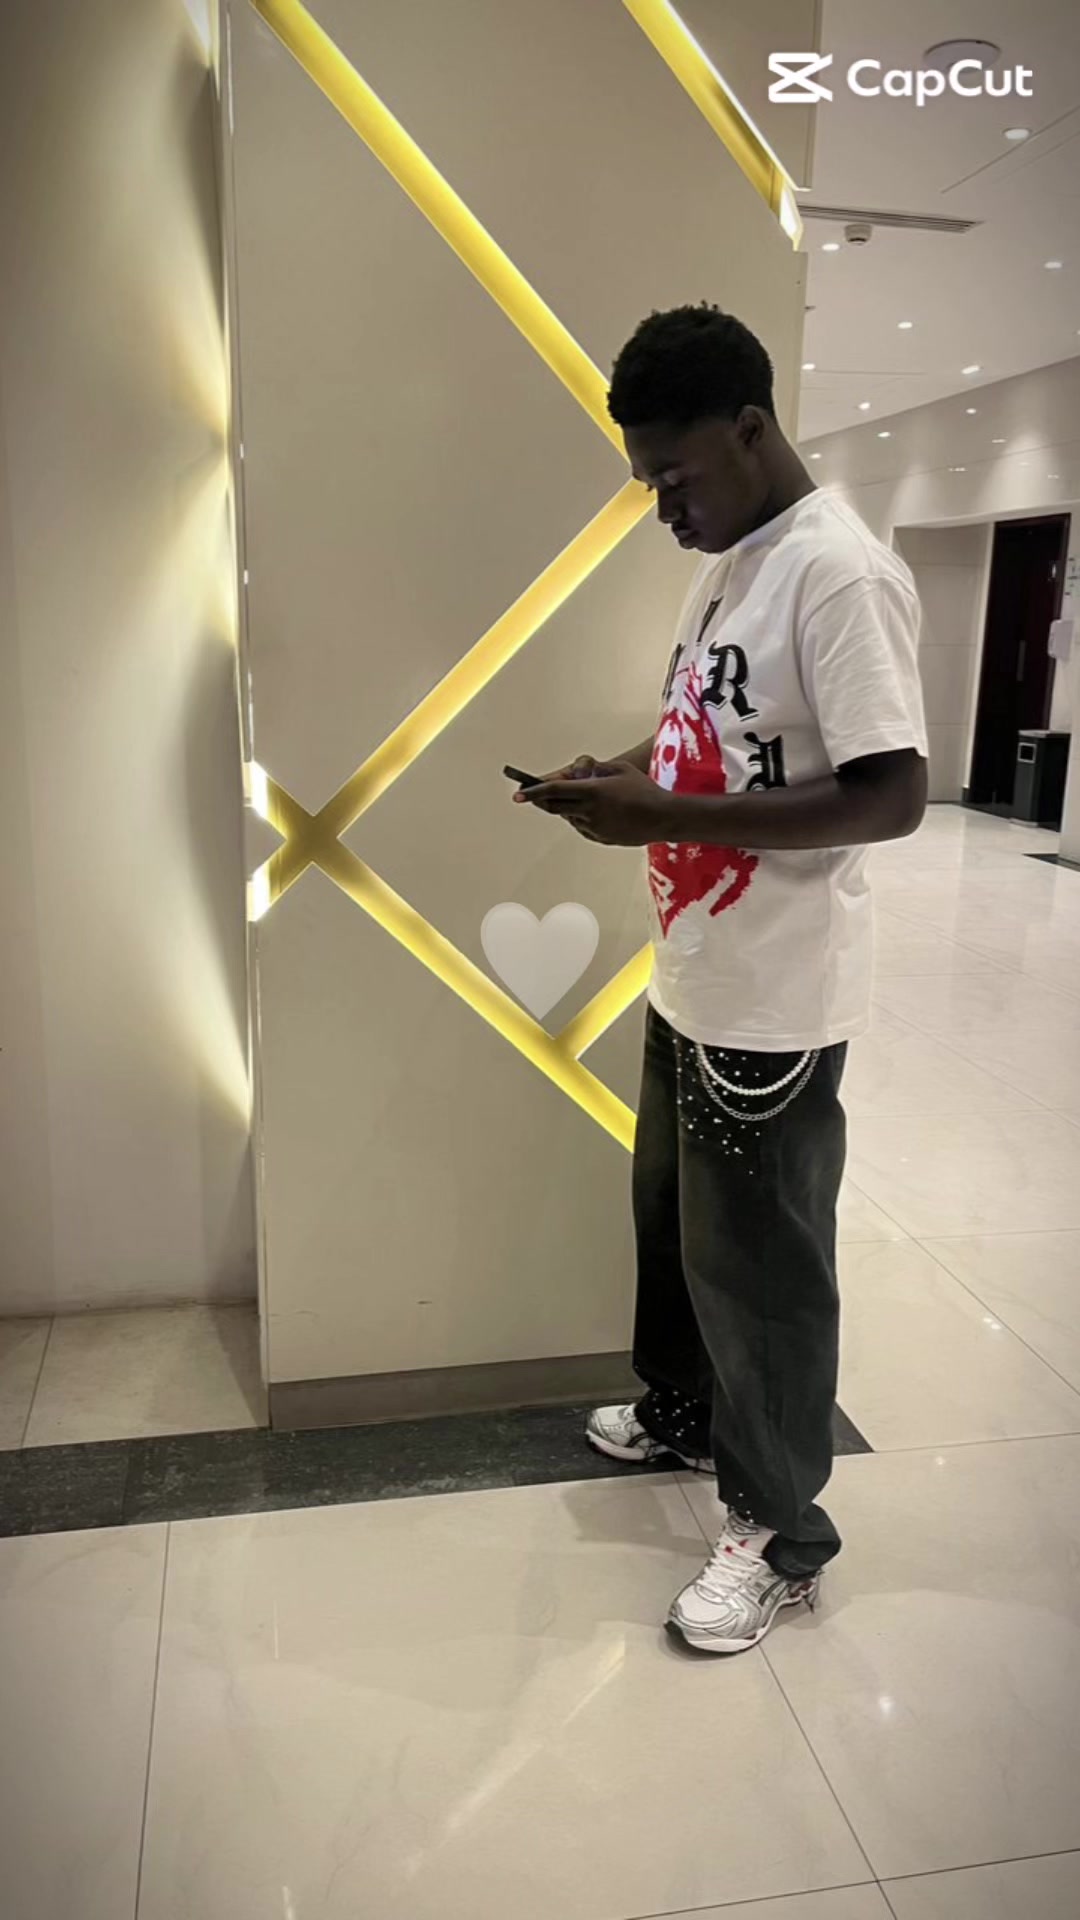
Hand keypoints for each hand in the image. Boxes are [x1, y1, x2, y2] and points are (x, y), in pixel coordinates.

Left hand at [518, 759, 672, 845]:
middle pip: (555, 807)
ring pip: (569, 817)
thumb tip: (579, 771)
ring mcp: (594, 827)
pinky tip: (588, 812)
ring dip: (566, 808)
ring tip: (574, 799)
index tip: (517, 794)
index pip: (554, 790)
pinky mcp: (600, 838)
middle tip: (532, 797)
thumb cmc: (644, 789)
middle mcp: (589, 810)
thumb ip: (596, 768)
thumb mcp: (620, 769)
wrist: (663, 817)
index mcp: (592, 791)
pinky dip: (579, 819)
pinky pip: (582, 827)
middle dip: (542, 801)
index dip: (533, 792)